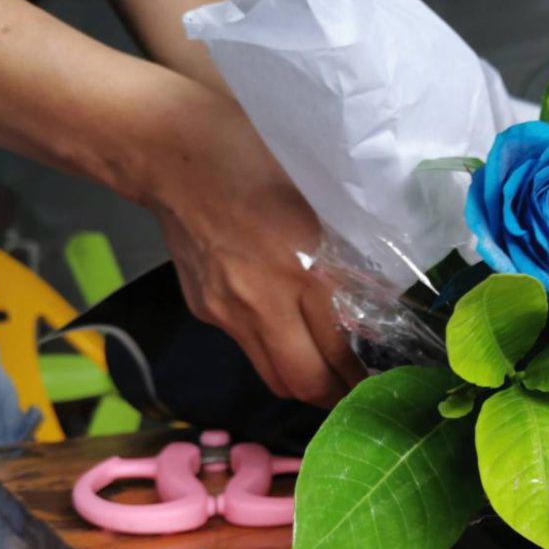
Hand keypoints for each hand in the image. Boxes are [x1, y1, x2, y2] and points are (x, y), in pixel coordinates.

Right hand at [143, 86, 364, 406]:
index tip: (382, 385)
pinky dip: (271, 349)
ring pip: (271, 375)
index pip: (338, 353)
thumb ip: (349, 250)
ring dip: (302, 383)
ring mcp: (228, 311)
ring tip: (329, 378)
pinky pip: (245, 345)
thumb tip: (382, 293)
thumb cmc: (254, 156)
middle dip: (333, 399)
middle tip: (358, 396)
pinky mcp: (204, 308)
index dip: (361, 380)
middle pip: (302, 383)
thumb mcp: (321, 197)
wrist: (166, 149)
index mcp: (305, 271)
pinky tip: (286, 330)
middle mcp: (264, 303)